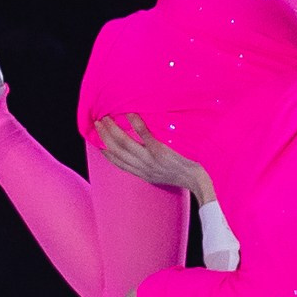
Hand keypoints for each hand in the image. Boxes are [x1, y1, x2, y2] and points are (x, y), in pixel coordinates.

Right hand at [96, 112, 212, 203]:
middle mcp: (143, 167)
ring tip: (106, 118)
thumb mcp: (163, 176)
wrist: (198, 181)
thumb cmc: (184, 176)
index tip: (98, 142)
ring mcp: (151, 159)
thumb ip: (152, 167)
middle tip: (97, 123)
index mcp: (143, 174)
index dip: (106, 152)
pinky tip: (130, 114)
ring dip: (113, 130)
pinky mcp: (160, 152)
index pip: (119, 163)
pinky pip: (144, 136)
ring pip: (125, 144)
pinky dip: (135, 125)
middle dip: (104, 137)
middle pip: (117, 151)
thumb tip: (145, 156)